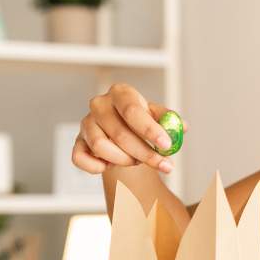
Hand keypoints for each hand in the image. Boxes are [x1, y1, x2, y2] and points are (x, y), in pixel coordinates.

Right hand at [72, 83, 188, 175]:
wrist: (123, 134)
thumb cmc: (141, 122)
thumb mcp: (158, 117)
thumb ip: (169, 120)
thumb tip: (182, 126)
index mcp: (121, 93)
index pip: (132, 110)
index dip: (150, 129)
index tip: (166, 145)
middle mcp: (99, 104)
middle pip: (119, 133)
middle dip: (144, 153)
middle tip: (163, 164)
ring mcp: (86, 123)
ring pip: (101, 148)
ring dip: (124, 160)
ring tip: (137, 161)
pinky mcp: (77, 142)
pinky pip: (81, 159)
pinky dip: (97, 167)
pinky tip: (111, 166)